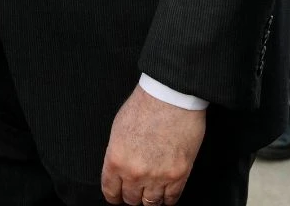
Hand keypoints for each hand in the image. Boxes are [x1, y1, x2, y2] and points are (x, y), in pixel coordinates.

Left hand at [100, 86, 204, 204]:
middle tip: (138, 189)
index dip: (115, 196)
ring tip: (153, 190)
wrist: (171, 95)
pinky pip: (171, 198)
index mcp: (116, 160)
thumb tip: (119, 170)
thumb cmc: (145, 105)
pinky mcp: (178, 174)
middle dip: (133, 194)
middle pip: (131, 199)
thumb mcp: (119, 129)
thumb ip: (118, 154)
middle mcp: (134, 173)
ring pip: (151, 203)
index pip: (111, 191)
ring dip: (151, 198)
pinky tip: (167, 191)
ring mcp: (157, 176)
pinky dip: (168, 198)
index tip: (119, 195)